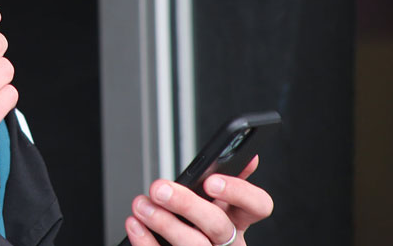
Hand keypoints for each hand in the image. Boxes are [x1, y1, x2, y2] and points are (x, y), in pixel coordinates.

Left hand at [124, 157, 273, 245]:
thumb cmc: (199, 225)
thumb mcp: (216, 202)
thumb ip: (224, 180)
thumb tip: (247, 156)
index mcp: (238, 220)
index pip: (258, 206)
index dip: (238, 193)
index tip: (211, 181)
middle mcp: (228, 242)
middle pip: (219, 226)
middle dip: (187, 204)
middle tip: (160, 188)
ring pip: (194, 245)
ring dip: (163, 222)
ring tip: (142, 205)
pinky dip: (146, 241)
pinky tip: (135, 225)